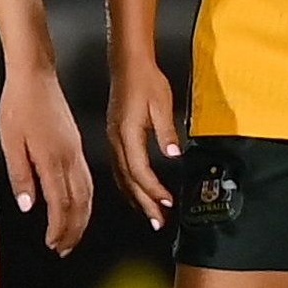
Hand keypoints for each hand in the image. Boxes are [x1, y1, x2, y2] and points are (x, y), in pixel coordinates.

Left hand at [0, 68, 95, 255]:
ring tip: (72, 235)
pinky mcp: (75, 145)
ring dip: (81, 218)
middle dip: (73, 230)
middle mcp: (70, 158)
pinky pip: (87, 179)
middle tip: (64, 249)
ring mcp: (76, 151)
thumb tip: (30, 206)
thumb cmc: (19, 105)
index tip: (52, 244)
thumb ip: (21, 176)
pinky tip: (78, 205)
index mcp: (53, 159)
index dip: (59, 228)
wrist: (35, 75)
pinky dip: (86, 200)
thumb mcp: (11, 142)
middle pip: (80, 203)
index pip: (61, 204)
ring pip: (87, 193)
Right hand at [106, 55, 183, 231]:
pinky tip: (136, 192)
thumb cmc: (146, 80)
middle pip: (129, 180)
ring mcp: (114, 140)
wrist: (129, 65)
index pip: (140, 171)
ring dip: (136, 198)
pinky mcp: (115, 137)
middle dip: (144, 204)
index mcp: (127, 134)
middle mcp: (117, 140)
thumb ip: (167, 132)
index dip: (153, 189)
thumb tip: (173, 154)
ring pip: (123, 177)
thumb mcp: (162, 104)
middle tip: (158, 222)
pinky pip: (120, 168)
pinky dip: (129, 185)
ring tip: (149, 214)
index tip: (167, 202)